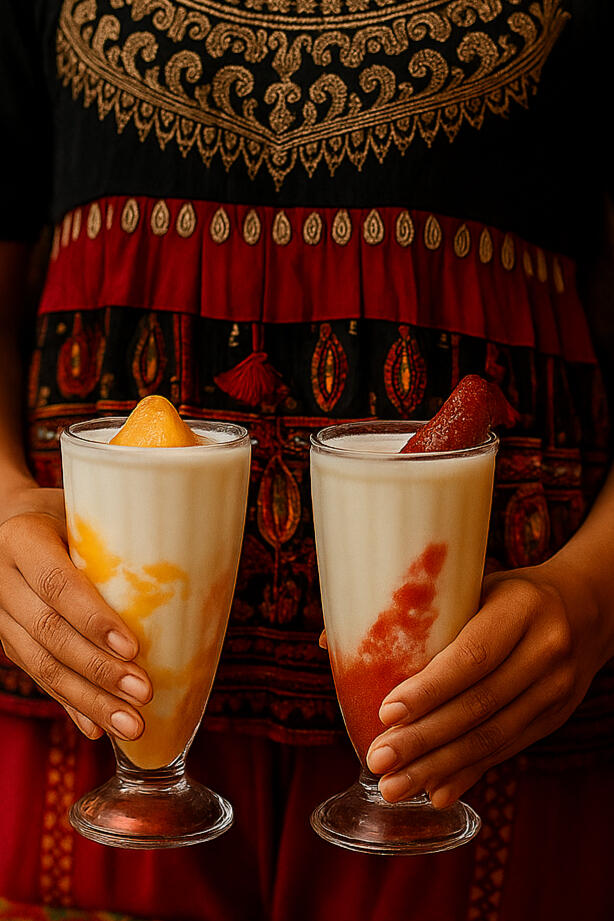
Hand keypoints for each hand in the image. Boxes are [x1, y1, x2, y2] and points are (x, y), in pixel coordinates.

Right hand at [0, 484, 151, 740]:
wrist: (6, 522)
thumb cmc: (65, 512)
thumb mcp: (85, 509)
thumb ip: (119, 537)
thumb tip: (197, 562)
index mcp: (23, 540)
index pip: (57, 585)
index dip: (94, 619)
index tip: (134, 648)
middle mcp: (1, 579)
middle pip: (50, 633)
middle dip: (99, 671)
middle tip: (144, 695)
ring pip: (41, 664)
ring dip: (89, 700)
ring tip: (131, 725)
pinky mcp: (6, 640)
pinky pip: (37, 677)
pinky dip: (70, 704)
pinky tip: (97, 728)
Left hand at [365, 558, 611, 807]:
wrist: (586, 609)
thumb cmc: (508, 593)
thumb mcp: (474, 583)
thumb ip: (414, 609)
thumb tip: (329, 639)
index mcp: (521, 607)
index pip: (473, 656)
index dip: (429, 689)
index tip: (386, 712)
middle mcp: (546, 650)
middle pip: (479, 705)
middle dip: (424, 739)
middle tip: (378, 761)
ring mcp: (556, 689)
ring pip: (493, 737)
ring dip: (440, 767)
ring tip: (395, 786)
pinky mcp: (556, 717)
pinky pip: (508, 750)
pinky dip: (469, 773)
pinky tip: (436, 791)